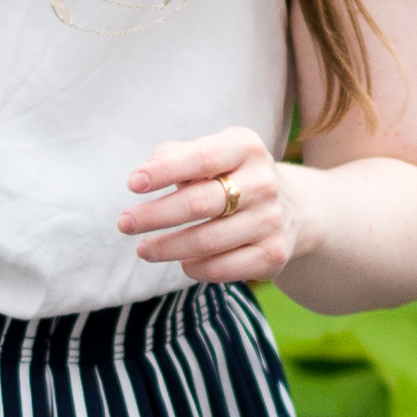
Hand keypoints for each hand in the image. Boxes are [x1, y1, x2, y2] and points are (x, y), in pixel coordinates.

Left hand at [118, 126, 303, 283]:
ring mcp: (271, 221)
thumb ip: (176, 155)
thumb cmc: (232, 177)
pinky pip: (221, 268)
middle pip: (198, 203)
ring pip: (205, 241)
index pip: (201, 158)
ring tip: (143, 249)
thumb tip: (146, 171)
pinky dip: (194, 268)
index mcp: (246, 147)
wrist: (292, 209)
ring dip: (166, 248)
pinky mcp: (273, 255)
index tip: (132, 184)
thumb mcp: (211, 154)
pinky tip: (181, 262)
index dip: (164, 172)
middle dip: (154, 216)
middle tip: (124, 223)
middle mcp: (264, 182)